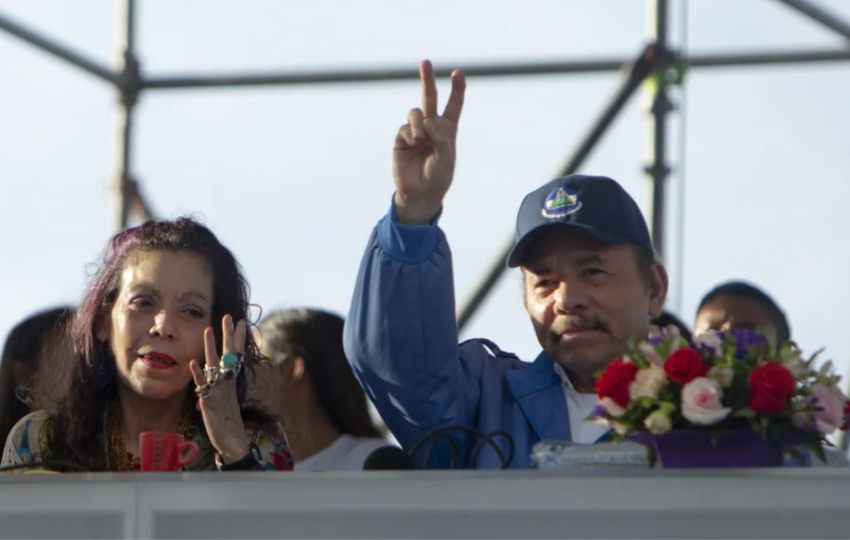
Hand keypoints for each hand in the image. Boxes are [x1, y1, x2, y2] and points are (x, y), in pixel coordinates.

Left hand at [189, 315, 250, 463]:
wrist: (232, 440)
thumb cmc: (227, 420)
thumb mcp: (225, 400)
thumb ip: (217, 388)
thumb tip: (208, 381)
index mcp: (232, 380)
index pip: (237, 354)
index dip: (238, 338)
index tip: (241, 321)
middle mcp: (227, 382)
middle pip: (229, 354)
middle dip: (229, 335)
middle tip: (229, 317)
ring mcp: (219, 390)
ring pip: (214, 365)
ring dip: (211, 347)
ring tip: (208, 330)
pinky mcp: (210, 400)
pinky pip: (203, 385)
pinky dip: (198, 374)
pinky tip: (193, 362)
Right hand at [393, 59, 465, 223]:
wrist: (419, 193)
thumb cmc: (438, 177)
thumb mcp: (446, 159)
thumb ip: (441, 138)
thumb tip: (428, 122)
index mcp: (447, 130)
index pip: (453, 105)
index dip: (456, 89)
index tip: (458, 73)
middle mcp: (431, 127)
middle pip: (430, 97)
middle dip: (427, 79)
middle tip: (425, 61)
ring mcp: (415, 131)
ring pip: (416, 112)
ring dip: (419, 122)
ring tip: (420, 138)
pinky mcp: (402, 138)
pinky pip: (405, 127)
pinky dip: (411, 134)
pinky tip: (413, 144)